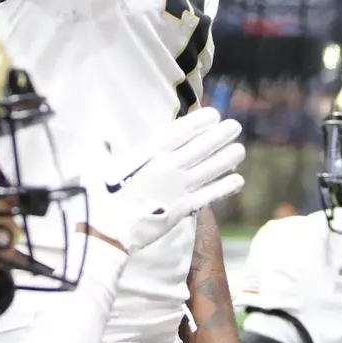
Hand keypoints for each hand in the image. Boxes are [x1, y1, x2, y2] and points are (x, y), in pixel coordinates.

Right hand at [85, 108, 243, 252]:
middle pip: (203, 145)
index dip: (201, 120)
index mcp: (151, 151)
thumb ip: (119, 150)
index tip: (214, 115)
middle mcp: (169, 165)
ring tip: (240, 150)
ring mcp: (179, 187)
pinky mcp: (183, 208)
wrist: (107, 228)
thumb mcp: (108, 163)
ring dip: (228, 157)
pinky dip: (225, 186)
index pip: (183, 130)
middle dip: (221, 134)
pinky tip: (237, 180)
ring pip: (212, 168)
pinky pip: (210, 194)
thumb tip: (107, 139)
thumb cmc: (101, 195)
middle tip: (235, 126)